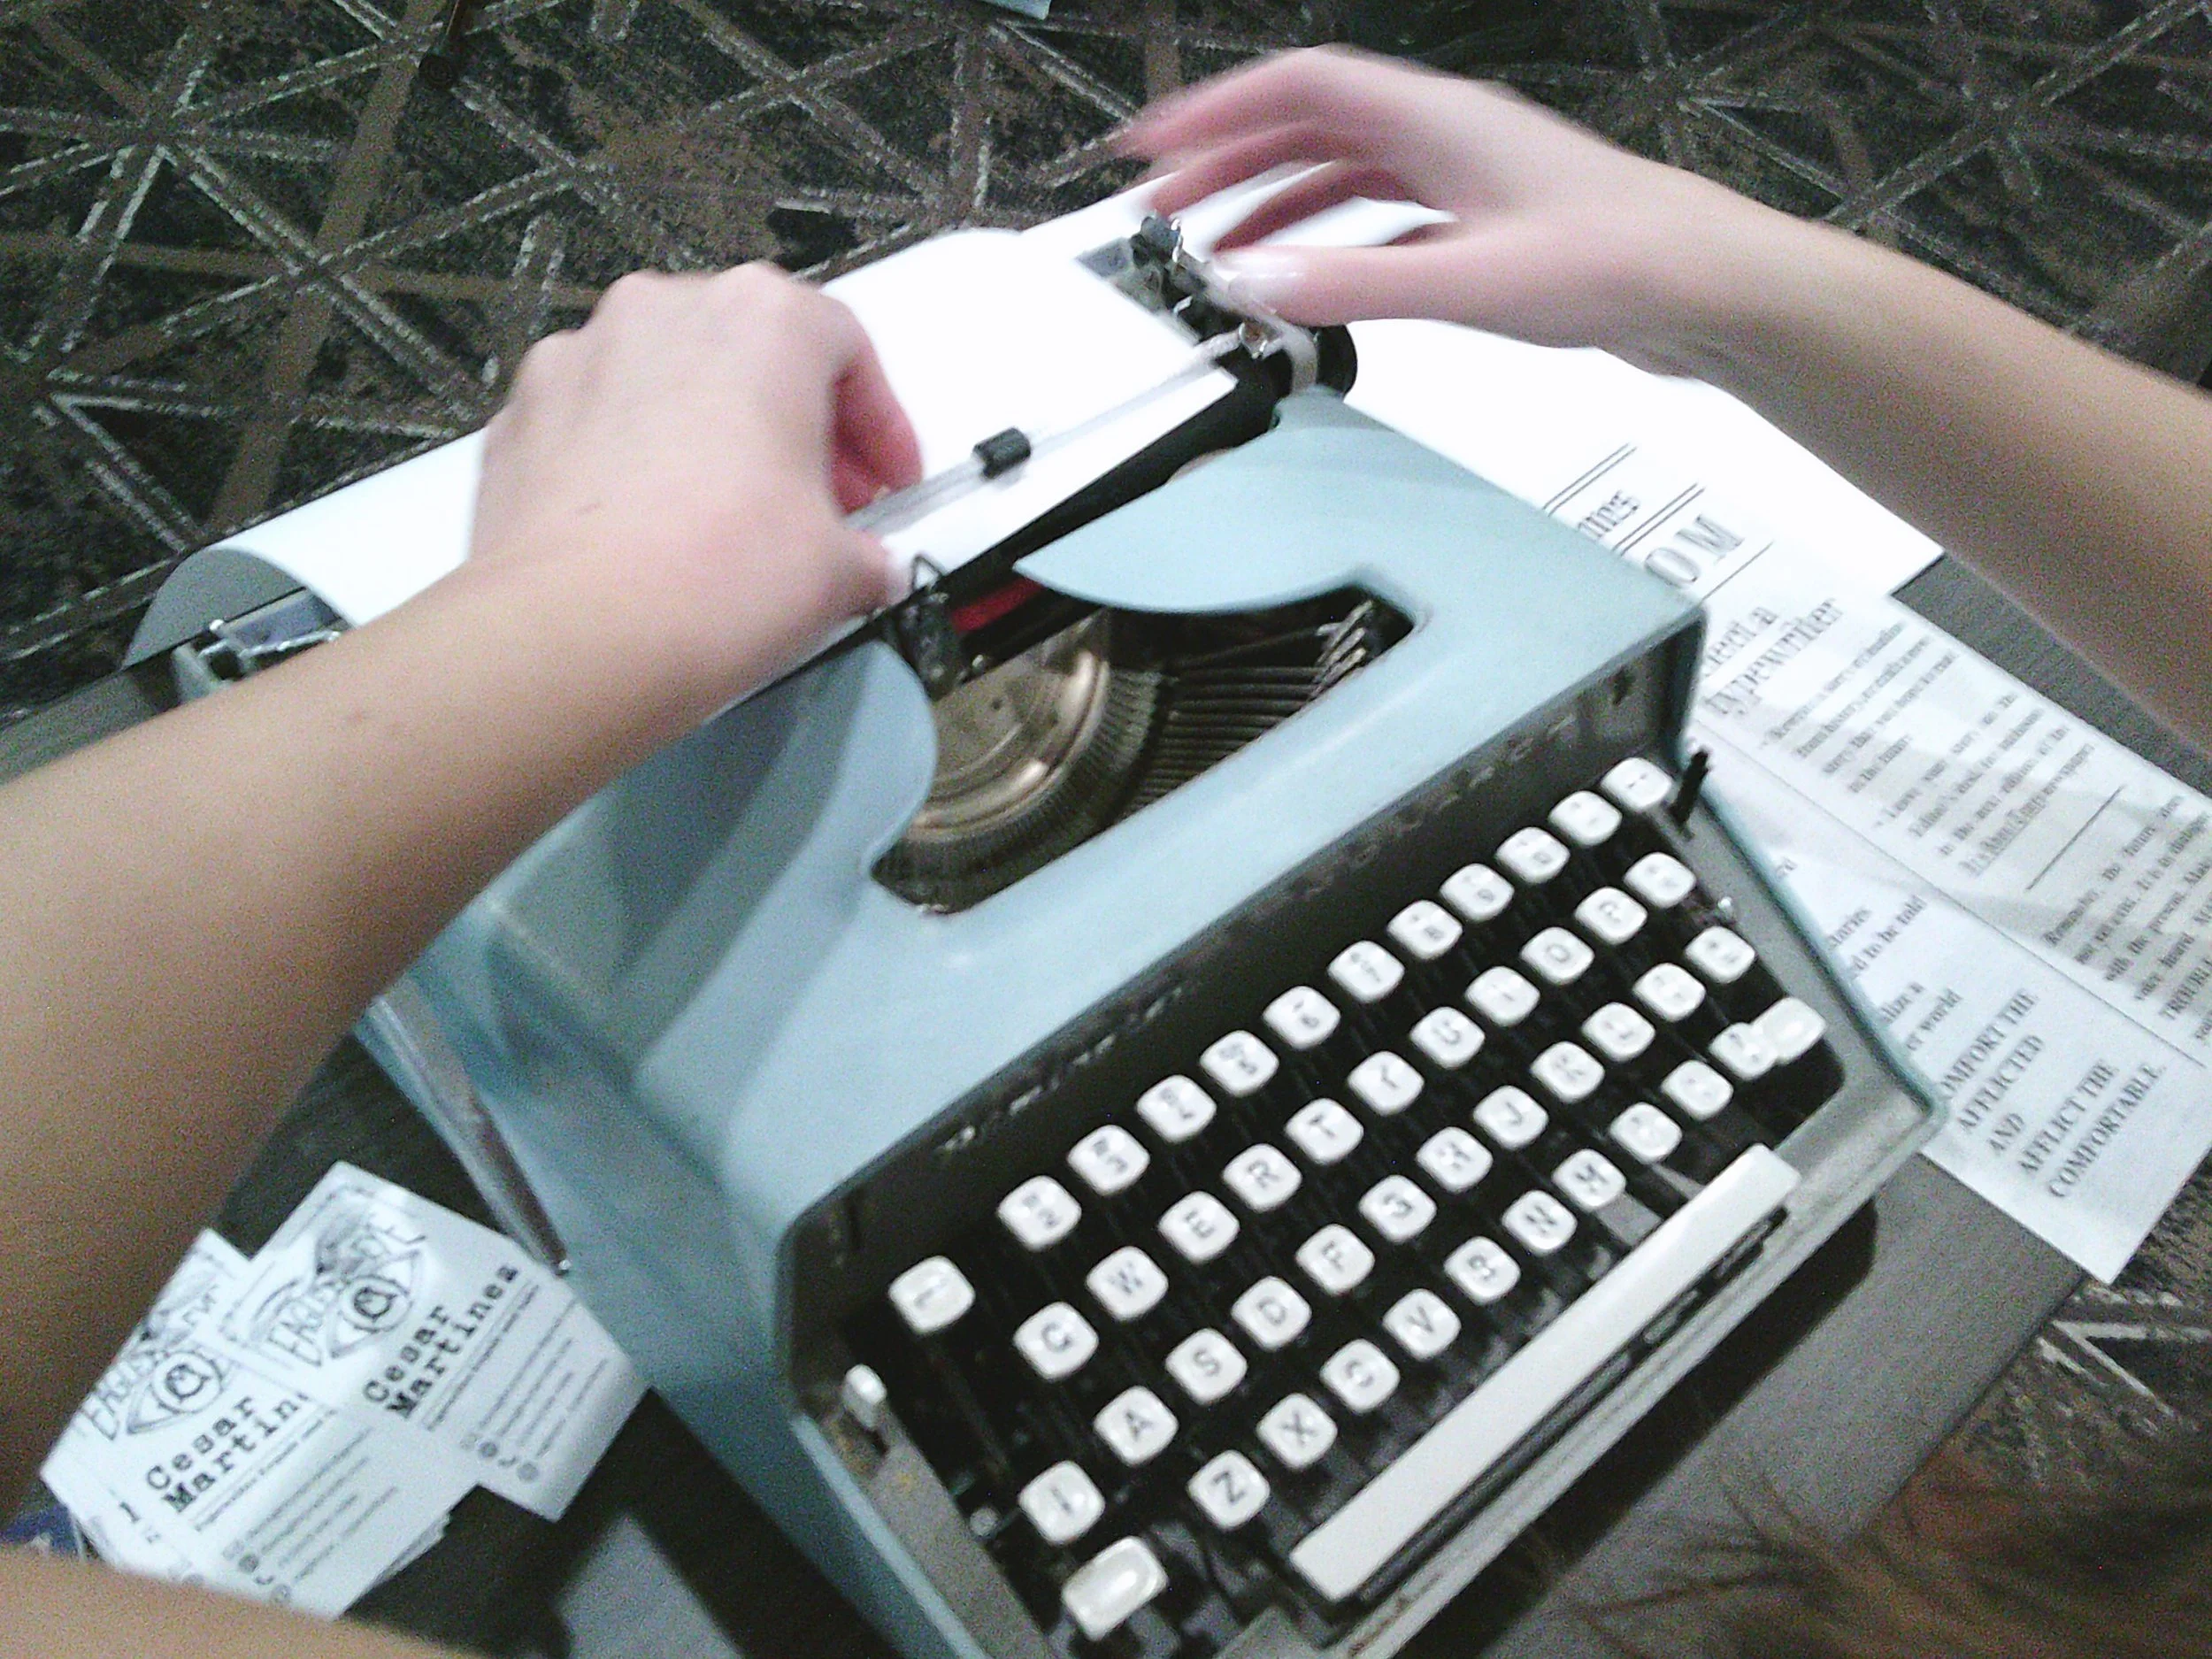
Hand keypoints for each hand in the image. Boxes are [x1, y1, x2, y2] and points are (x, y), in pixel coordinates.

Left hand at [469, 263, 922, 711]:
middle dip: (795, 428)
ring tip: (728, 521)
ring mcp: (579, 353)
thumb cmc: (725, 574)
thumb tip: (864, 570)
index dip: (880, 428)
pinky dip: (633, 462)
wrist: (571, 632)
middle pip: (753, 354)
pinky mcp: (519, 411)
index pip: (847, 350)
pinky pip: (598, 423)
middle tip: (819, 508)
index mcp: (762, 316)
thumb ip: (864, 555)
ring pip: (669, 381)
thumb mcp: (837, 571)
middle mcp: (665, 308)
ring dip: (711, 437)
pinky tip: (648, 534)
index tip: (890, 489)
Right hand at [1123, 48, 1796, 371]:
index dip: (1217, 109)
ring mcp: (1459, 178)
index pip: (1299, 88)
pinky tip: (1303, 275)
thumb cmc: (1618, 261)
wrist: (1703, 290)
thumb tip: (1254, 284)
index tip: (1156, 142)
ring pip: (1338, 170)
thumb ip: (1350, 286)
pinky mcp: (1476, 223)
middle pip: (1307, 125)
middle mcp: (1442, 137)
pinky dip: (1323, 238)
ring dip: (1269, 201)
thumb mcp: (1467, 280)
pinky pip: (1374, 214)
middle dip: (1227, 160)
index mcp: (1435, 122)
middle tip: (1164, 203)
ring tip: (1214, 246)